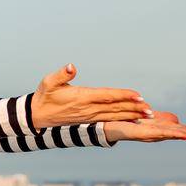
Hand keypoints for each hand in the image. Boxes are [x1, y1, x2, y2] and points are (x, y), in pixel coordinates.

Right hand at [29, 62, 150, 129]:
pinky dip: (123, 119)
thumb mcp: (48, 83)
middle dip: (133, 108)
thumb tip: (71, 66)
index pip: (106, 96)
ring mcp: (89, 116)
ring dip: (131, 115)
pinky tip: (133, 119)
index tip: (137, 95)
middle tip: (149, 109)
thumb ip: (61, 75)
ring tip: (147, 115)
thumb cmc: (43, 97)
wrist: (37, 117)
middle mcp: (88, 109)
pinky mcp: (89, 119)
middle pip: (115, 108)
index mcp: (81, 98)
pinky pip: (109, 119)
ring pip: (114, 115)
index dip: (123, 95)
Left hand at [102, 109, 185, 144]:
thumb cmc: (131, 123)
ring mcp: (153, 134)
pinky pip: (160, 133)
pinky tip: (184, 136)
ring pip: (176, 134)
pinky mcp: (142, 134)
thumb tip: (177, 121)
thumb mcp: (153, 119)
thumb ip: (165, 120)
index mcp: (166, 129)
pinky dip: (173, 134)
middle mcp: (161, 133)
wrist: (110, 126)